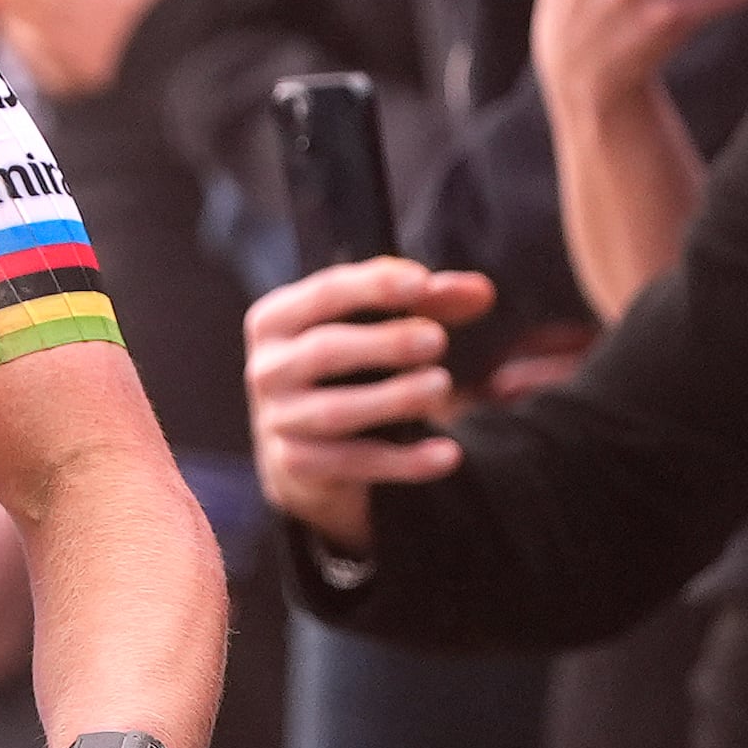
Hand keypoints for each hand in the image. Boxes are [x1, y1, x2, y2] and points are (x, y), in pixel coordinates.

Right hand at [244, 256, 497, 548]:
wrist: (306, 458)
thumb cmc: (346, 374)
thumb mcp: (377, 330)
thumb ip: (429, 305)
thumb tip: (482, 292)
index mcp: (276, 320)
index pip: (324, 292)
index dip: (373, 285)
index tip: (422, 281)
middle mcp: (266, 368)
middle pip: (324, 350)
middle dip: (385, 343)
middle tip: (438, 340)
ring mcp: (276, 419)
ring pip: (335, 410)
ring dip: (393, 397)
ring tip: (441, 386)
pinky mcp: (296, 465)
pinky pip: (354, 462)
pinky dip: (405, 461)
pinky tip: (448, 454)